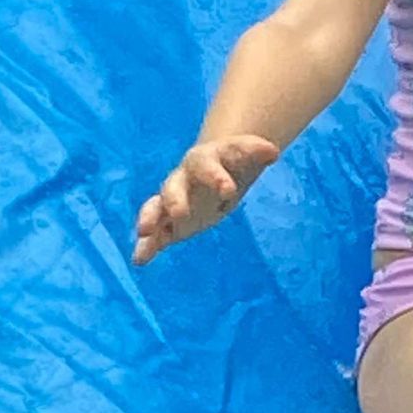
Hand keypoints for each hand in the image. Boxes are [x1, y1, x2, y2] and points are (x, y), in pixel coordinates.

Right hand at [132, 135, 279, 266]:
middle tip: (180, 213)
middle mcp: (181, 180)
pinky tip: (139, 260)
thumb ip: (256, 152)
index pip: (206, 166)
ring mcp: (172, 201)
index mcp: (202, 162)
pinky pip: (155, 233)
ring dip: (149, 219)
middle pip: (173, 187)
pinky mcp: (169, 222)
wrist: (214, 169)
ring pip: (155, 208)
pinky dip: (146, 245)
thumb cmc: (231, 162)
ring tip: (144, 233)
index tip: (229, 191)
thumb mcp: (244, 154)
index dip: (216, 177)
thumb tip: (273, 152)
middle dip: (175, 199)